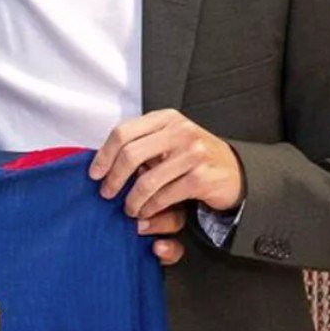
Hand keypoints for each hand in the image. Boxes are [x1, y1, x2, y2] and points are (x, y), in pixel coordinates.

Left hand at [89, 110, 244, 253]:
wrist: (235, 172)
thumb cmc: (193, 156)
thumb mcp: (169, 140)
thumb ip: (142, 144)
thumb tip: (104, 162)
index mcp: (166, 118)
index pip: (123, 132)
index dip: (104, 154)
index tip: (94, 173)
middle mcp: (180, 131)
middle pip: (130, 154)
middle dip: (113, 179)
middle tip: (106, 193)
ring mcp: (193, 154)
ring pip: (146, 181)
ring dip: (132, 200)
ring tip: (128, 208)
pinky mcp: (201, 178)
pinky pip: (163, 197)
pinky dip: (150, 208)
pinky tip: (146, 212)